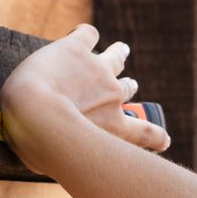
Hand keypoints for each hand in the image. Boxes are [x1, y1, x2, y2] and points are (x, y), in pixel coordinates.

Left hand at [0, 24, 170, 176]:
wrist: (33, 113)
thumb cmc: (41, 146)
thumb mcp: (62, 163)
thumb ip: (64, 160)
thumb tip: (50, 163)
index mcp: (114, 127)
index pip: (146, 133)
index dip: (157, 136)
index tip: (163, 140)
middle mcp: (112, 97)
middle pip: (128, 89)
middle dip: (128, 88)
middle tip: (129, 86)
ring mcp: (97, 70)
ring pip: (116, 57)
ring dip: (119, 54)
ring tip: (122, 51)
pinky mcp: (76, 49)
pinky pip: (88, 35)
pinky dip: (86, 35)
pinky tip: (83, 34)